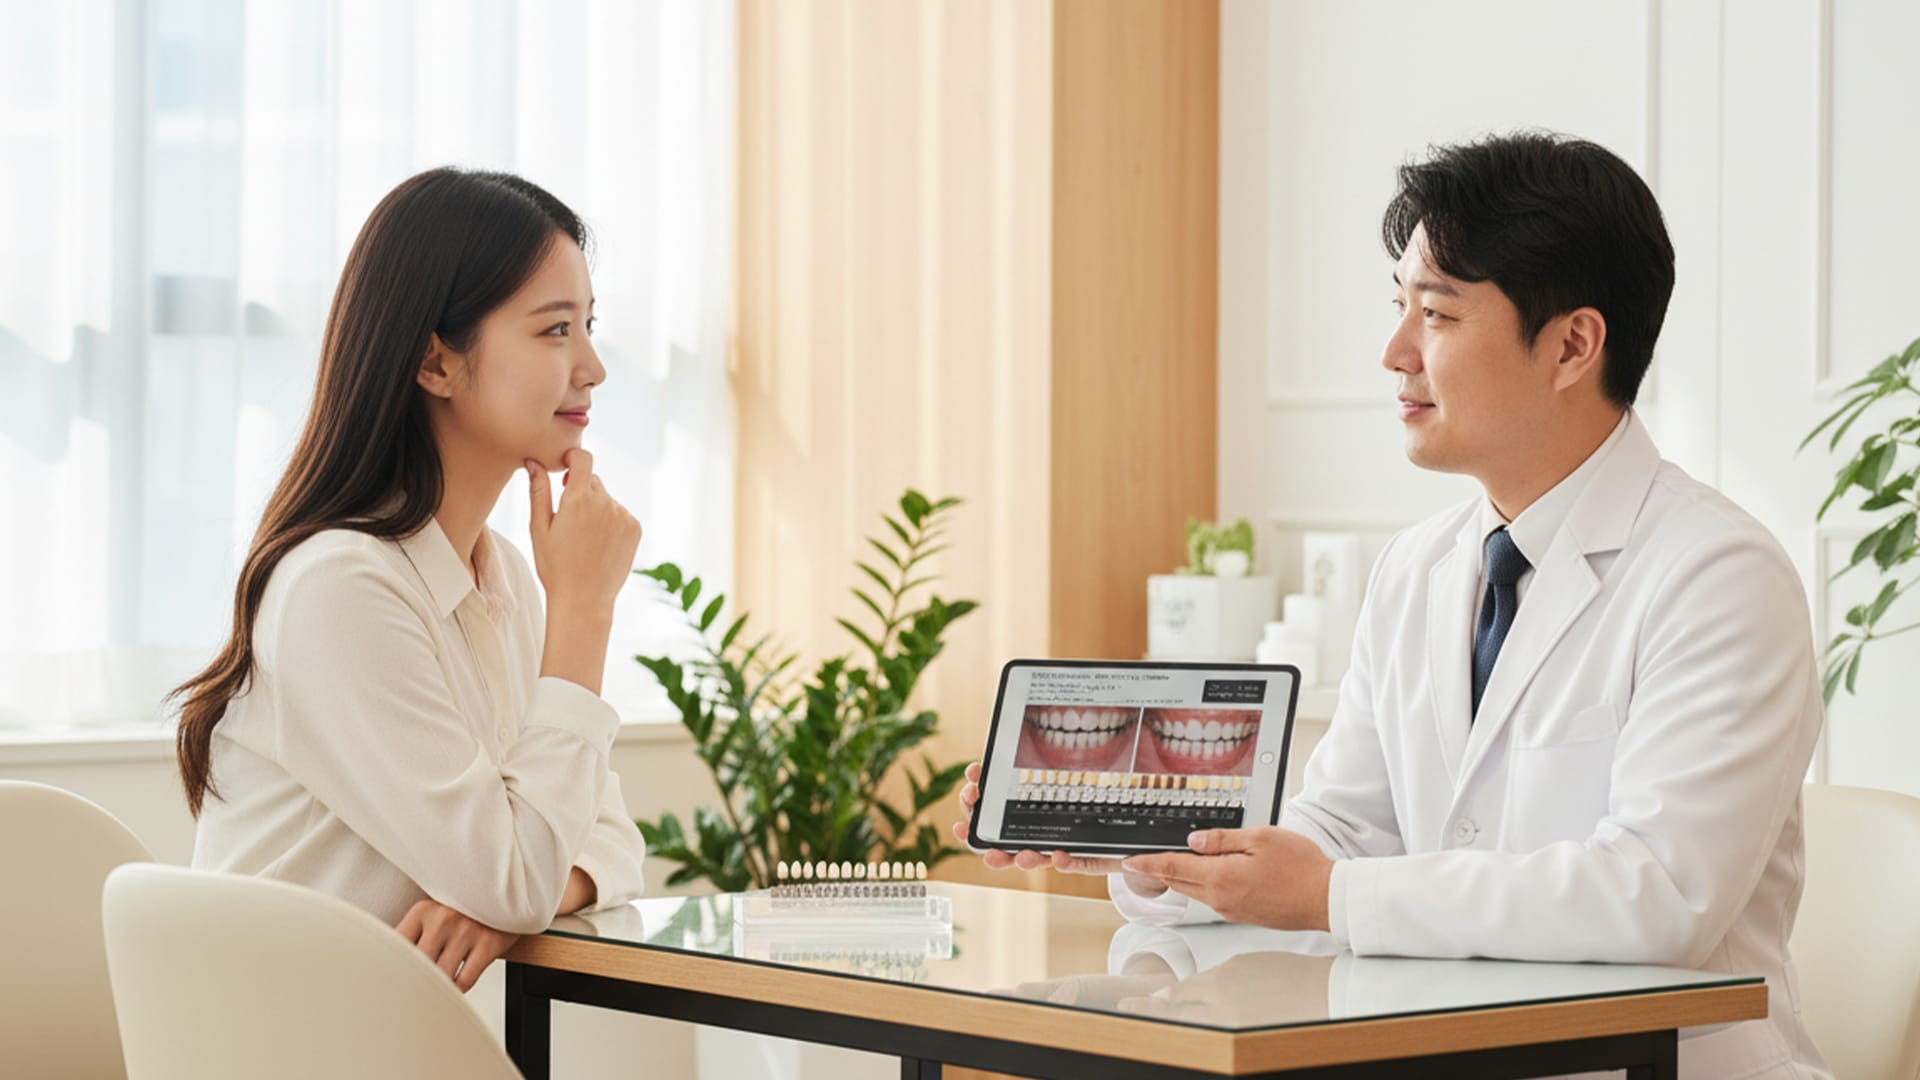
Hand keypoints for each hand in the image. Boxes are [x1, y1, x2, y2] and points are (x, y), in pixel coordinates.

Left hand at [396, 899, 520, 993]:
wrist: (507, 895)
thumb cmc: (464, 910)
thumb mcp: (433, 914)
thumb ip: (410, 937)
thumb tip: (386, 968)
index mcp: (423, 911)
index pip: (395, 946)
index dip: (391, 968)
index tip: (388, 983)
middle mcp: (443, 919)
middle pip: (418, 965)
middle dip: (416, 981)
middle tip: (411, 994)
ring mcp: (467, 931)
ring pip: (441, 976)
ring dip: (439, 987)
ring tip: (437, 988)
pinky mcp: (488, 943)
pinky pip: (464, 980)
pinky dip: (458, 989)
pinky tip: (456, 986)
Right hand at [528, 450, 641, 693]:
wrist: (584, 600)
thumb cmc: (555, 566)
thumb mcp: (539, 528)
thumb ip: (539, 491)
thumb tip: (534, 462)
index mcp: (578, 499)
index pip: (583, 458)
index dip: (573, 458)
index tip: (565, 470)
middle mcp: (605, 502)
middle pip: (593, 481)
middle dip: (580, 492)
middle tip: (568, 521)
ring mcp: (623, 515)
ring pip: (607, 500)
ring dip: (597, 509)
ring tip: (584, 540)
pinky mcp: (635, 528)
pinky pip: (621, 514)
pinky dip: (611, 523)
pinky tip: (599, 545)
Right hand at [950, 762, 1165, 895]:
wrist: (1136, 832)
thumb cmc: (1102, 796)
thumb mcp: (1079, 769)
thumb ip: (1058, 753)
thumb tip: (1039, 711)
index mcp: (1030, 809)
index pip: (994, 803)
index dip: (977, 794)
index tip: (972, 777)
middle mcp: (1040, 830)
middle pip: (999, 833)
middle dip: (979, 826)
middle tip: (970, 815)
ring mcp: (1060, 846)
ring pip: (1028, 856)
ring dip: (1013, 857)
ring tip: (1003, 854)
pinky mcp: (1087, 859)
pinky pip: (1073, 864)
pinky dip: (1063, 862)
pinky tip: (1057, 855)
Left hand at [1122, 827, 1333, 931]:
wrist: (1325, 899)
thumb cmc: (1300, 867)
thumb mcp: (1260, 838)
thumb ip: (1222, 840)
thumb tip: (1193, 841)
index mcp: (1221, 877)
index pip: (1172, 868)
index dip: (1146, 863)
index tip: (1127, 861)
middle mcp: (1221, 899)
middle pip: (1179, 882)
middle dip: (1160, 870)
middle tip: (1144, 858)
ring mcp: (1231, 910)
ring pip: (1195, 891)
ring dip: (1183, 877)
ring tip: (1180, 859)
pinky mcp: (1243, 916)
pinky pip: (1214, 898)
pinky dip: (1204, 885)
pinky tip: (1215, 872)